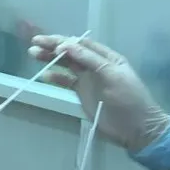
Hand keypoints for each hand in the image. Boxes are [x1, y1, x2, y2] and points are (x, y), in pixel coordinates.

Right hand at [29, 36, 169, 151]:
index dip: (66, 41)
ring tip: (33, 54)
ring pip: (67, 65)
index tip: (51, 43)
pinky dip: (56, 78)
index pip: (83, 43)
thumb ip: (90, 60)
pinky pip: (66, 82)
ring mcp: (89, 79)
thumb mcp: (113, 76)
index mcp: (108, 57)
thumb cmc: (129, 99)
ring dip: (51, 59)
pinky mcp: (83, 93)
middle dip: (53, 46)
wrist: (136, 128)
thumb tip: (66, 45)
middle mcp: (96, 65)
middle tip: (34, 43)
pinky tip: (44, 75)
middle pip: (72, 52)